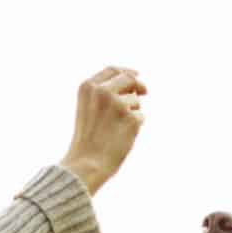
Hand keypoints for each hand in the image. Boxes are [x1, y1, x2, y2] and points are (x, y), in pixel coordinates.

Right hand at [60, 66, 146, 195]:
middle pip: (129, 79)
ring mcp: (118, 104)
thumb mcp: (88, 109)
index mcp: (88, 87)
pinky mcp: (131, 118)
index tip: (135, 75)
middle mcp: (102, 91)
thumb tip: (136, 87)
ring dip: (132, 112)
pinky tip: (121, 137)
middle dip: (138, 85)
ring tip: (115, 130)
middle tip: (145, 91)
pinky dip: (135, 126)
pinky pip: (140, 117)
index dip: (125, 71)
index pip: (112, 70)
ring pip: (135, 101)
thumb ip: (104, 93)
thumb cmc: (88, 139)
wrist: (86, 162)